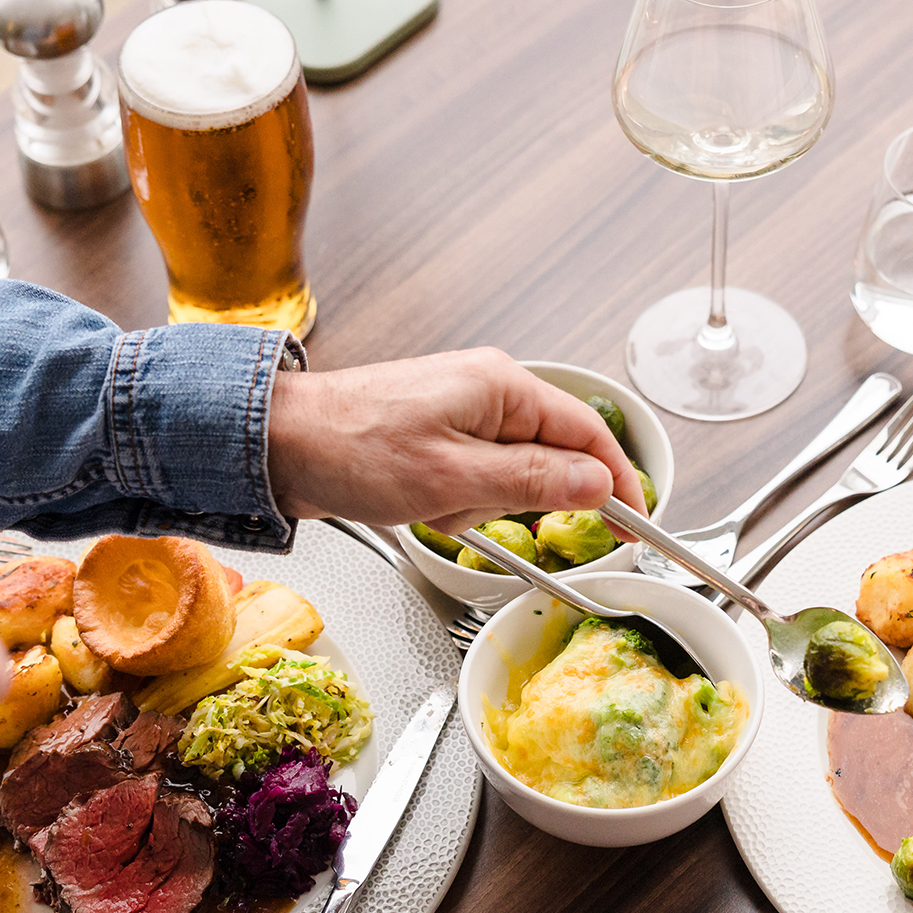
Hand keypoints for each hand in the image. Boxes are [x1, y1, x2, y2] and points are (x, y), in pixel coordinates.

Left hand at [266, 348, 646, 531]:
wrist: (276, 445)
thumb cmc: (351, 449)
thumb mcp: (454, 477)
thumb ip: (535, 481)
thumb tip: (598, 484)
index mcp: (502, 386)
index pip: (590, 434)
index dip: (618, 483)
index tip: (637, 526)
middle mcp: (489, 390)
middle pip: (549, 458)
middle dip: (516, 499)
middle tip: (465, 507)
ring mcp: (463, 412)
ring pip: (510, 476)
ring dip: (476, 504)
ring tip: (430, 503)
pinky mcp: (439, 435)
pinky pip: (475, 478)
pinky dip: (455, 501)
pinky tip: (419, 503)